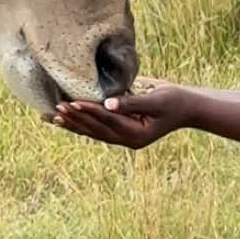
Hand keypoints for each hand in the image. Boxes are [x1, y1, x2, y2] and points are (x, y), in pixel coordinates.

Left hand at [54, 83, 190, 148]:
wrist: (187, 108)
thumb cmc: (175, 100)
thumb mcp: (157, 99)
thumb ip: (132, 102)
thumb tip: (108, 103)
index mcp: (136, 134)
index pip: (106, 121)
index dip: (88, 111)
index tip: (71, 103)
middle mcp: (126, 139)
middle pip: (95, 130)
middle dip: (75, 119)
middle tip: (55, 109)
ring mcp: (123, 137)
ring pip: (92, 132)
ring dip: (72, 124)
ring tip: (52, 117)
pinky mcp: (121, 130)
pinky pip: (97, 129)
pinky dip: (81, 123)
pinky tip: (66, 118)